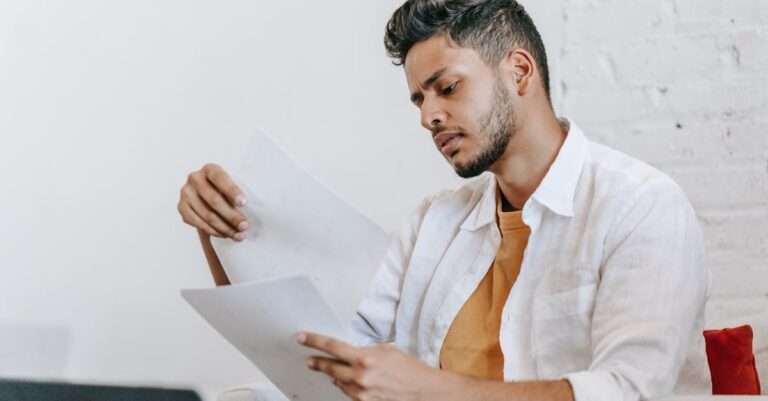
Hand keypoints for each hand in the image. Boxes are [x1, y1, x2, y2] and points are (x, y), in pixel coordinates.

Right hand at [178, 163, 248, 240]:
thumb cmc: (224, 191)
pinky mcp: (181, 207)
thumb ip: (236, 195)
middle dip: (232, 216)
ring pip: (207, 215)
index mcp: (210, 169)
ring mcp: (186, 193)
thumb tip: (249, 210)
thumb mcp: (231, 186)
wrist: (205, 196)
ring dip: (225, 228)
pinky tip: (226, 234)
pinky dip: (214, 232)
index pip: (220, 178)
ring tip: (239, 235)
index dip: (232, 191)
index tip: (244, 203)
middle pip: (214, 200)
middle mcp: (194, 178)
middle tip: (245, 226)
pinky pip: (199, 224)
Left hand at [298, 332, 458, 400]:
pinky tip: (344, 380)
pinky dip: (344, 385)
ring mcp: (361, 393)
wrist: (423, 391)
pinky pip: (347, 392)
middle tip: (309, 359)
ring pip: (338, 381)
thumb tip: (348, 353)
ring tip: (326, 368)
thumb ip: (364, 351)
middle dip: (318, 362)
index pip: (333, 347)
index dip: (315, 341)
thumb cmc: (408, 369)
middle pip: (330, 367)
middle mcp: (361, 376)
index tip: (303, 338)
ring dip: (332, 374)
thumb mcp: (386, 350)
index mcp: (366, 358)